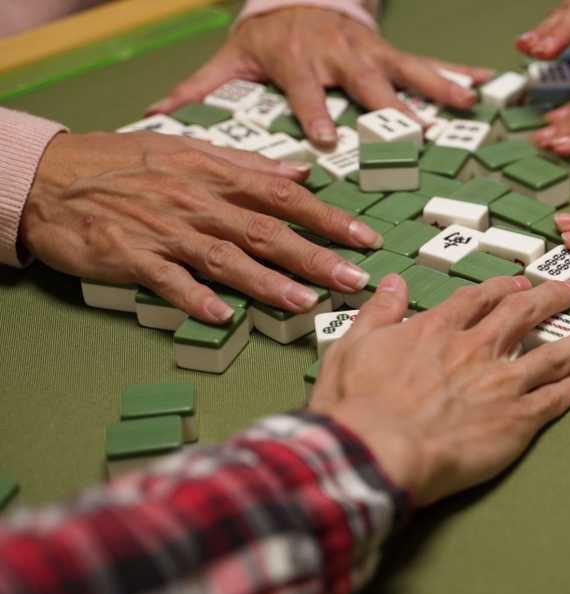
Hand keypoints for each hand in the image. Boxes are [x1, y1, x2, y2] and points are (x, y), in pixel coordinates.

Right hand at [22, 132, 380, 322]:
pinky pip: (168, 281)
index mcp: (215, 175)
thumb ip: (247, 164)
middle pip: (267, 232)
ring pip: (226, 258)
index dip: (328, 218)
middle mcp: (198, 203)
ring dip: (268, 282)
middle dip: (315, 256)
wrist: (51, 176)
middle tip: (354, 279)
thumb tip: (301, 172)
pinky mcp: (132, 257)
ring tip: (306, 302)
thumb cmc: (124, 162)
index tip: (365, 238)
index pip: (285, 196)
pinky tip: (222, 316)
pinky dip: (194, 297)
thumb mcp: (188, 149)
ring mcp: (165, 232)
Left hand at [150, 7, 492, 147]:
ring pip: (408, 71)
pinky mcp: (393, 54)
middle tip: (412, 134)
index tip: (324, 142)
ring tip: (466, 107)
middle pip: (367, 85)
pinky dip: (461, 74)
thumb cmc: (268, 39)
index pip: (307, 91)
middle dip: (390, 109)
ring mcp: (372, 54)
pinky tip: (488, 86)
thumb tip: (154, 115)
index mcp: (300, 62)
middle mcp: (341, 56)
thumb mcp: (233, 57)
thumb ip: (200, 87)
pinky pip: (431, 64)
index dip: (315, 114)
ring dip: (438, 90)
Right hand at [310, 274, 569, 505]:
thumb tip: (393, 283)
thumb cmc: (358, 405)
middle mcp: (477, 348)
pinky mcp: (518, 420)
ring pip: (555, 352)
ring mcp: (502, 383)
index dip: (504, 288)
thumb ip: (379, 312)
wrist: (379, 449)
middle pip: (526, 313)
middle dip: (554, 298)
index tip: (520, 284)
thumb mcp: (352, 346)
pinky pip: (555, 398)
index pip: (480, 298)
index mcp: (438, 329)